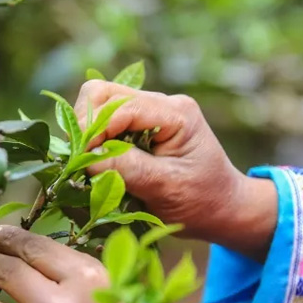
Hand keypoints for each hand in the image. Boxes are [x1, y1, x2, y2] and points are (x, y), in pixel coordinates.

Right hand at [75, 80, 276, 260]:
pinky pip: (109, 119)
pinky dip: (97, 137)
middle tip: (80, 159)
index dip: (93, 129)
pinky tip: (100, 160)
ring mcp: (153, 110)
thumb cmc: (201, 201)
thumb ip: (126, 168)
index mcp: (176, 113)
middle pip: (104, 94)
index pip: (120, 106)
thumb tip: (86, 157)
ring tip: (88, 161)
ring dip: (89, 131)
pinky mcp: (144, 123)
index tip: (79, 160)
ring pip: (102, 103)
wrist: (223, 208)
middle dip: (86, 124)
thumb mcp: (165, 187)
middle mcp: (164, 103)